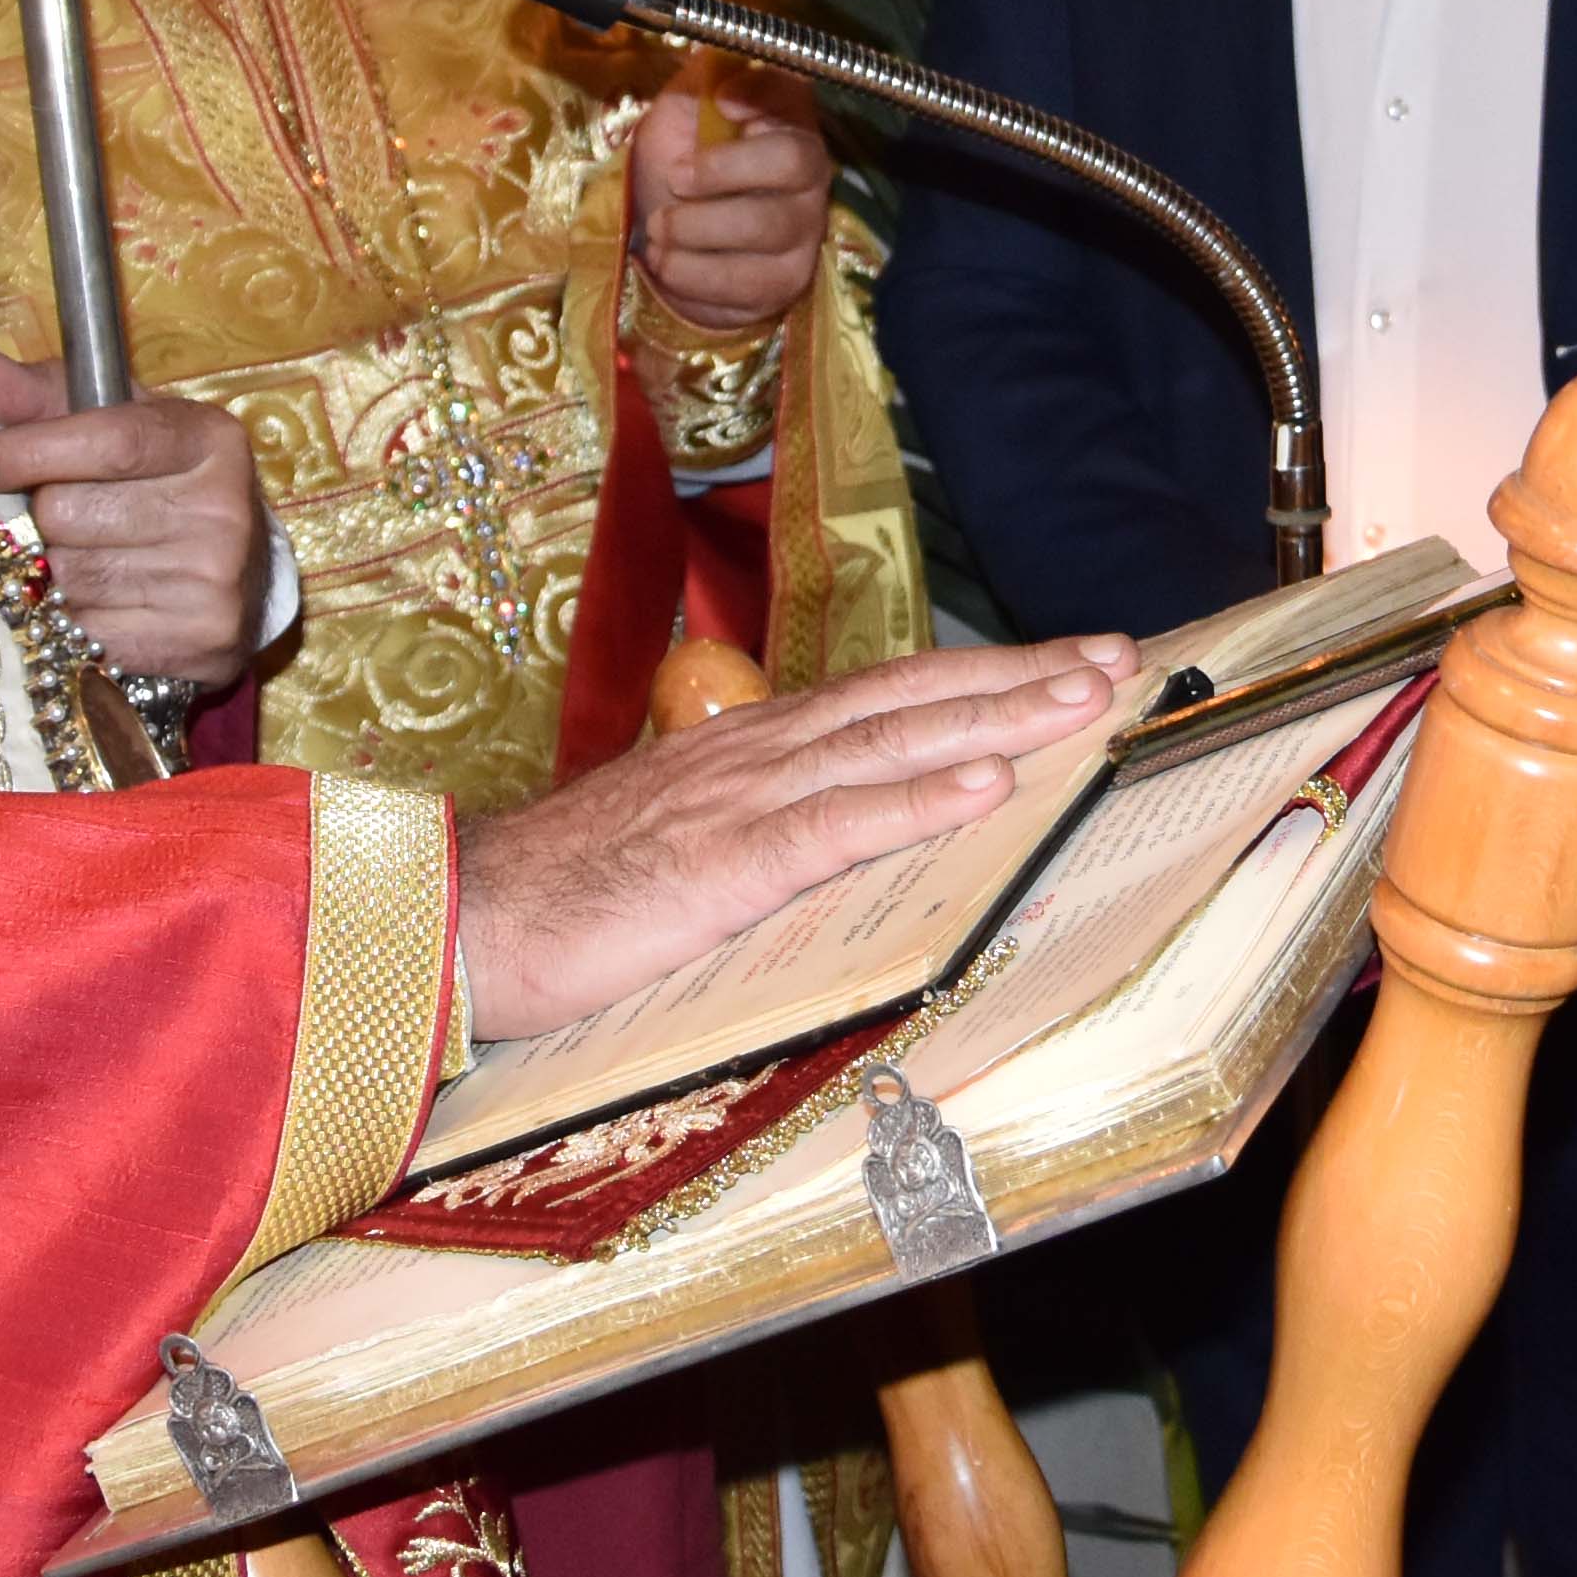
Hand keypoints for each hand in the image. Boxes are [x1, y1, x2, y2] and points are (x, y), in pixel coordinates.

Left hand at [0, 337, 270, 690]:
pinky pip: (87, 631)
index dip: (32, 450)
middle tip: (56, 518)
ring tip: (83, 560)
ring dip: (52, 572)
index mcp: (208, 437)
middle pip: (71, 512)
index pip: (109, 441)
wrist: (235, 573)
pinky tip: (98, 604)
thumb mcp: (108, 425)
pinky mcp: (201, 639)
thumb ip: (33, 395)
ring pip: (70, 577)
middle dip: (41, 519)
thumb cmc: (152, 484)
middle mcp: (223, 506)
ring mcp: (215, 578)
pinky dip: (72, 621)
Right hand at [457, 637, 1136, 1037]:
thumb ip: (766, 828)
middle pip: (910, 699)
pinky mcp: (721, 867)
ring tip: (1082, 699)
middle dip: (1020, 674)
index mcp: (751, 751)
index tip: (1067, 658)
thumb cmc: (570, 896)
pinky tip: (988, 786)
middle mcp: (757, 755)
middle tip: (1116, 656)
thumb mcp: (685, 843)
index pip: (888, 696)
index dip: (982, 673)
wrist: (460, 920)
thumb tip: (851, 831)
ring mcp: (739, 803)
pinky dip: (920, 801)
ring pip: (892, 744)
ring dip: (997, 717)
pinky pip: (838, 826)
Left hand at [631, 73, 833, 337]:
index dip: (761, 104)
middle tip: (671, 180)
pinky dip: (689, 274)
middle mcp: (812, 179)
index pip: (794, 111)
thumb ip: (702, 80)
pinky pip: (743, 285)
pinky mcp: (784, 286)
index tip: (719, 104)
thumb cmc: (676, 158)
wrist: (660, 229)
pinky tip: (666, 260)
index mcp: (790, 124)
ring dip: (693, 230)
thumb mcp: (681, 107)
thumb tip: (726, 86)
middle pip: (789, 170)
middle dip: (717, 177)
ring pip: (764, 230)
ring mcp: (804, 236)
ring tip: (657, 228)